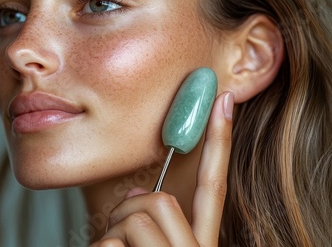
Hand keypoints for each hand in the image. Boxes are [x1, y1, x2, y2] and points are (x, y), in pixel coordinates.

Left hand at [90, 91, 233, 246]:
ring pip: (135, 219)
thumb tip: (136, 191)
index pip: (214, 187)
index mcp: (200, 243)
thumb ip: (153, 216)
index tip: (224, 99)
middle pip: (161, 200)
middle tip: (117, 232)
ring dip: (111, 235)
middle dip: (129, 209)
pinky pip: (107, 245)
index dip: (220, 143)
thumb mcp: (148, 244)